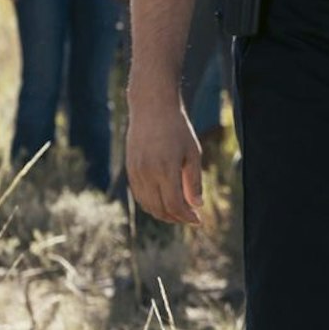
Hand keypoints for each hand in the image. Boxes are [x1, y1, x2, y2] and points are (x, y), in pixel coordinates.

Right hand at [125, 93, 202, 225]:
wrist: (152, 109)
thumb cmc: (178, 129)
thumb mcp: (193, 153)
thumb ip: (194, 181)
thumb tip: (197, 205)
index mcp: (165, 169)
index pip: (174, 204)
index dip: (186, 217)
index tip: (198, 220)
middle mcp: (147, 173)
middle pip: (159, 208)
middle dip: (176, 218)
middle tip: (190, 218)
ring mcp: (135, 172)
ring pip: (147, 205)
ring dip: (163, 214)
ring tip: (179, 213)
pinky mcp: (129, 169)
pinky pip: (139, 195)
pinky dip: (151, 204)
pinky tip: (164, 202)